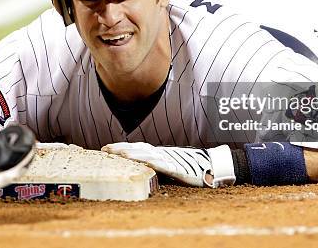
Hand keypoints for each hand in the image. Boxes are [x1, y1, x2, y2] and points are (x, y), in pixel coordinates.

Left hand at [102, 142, 234, 187]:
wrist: (212, 166)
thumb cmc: (191, 167)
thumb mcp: (170, 166)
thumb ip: (156, 166)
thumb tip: (139, 171)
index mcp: (159, 153)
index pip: (136, 148)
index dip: (121, 147)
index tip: (105, 148)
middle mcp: (162, 153)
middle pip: (138, 149)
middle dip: (121, 149)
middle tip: (104, 149)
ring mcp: (169, 159)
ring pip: (147, 154)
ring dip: (132, 153)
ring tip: (118, 154)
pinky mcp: (177, 168)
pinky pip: (162, 164)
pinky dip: (150, 162)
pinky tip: (141, 162)